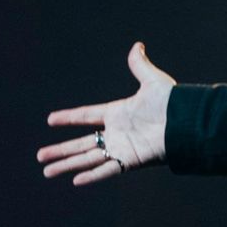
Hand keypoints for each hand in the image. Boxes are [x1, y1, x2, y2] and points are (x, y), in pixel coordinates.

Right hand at [38, 42, 175, 185]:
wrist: (187, 122)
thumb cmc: (172, 102)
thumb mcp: (153, 81)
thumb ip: (140, 66)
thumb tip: (137, 45)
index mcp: (118, 112)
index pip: (87, 115)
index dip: (69, 117)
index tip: (50, 119)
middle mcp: (116, 132)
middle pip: (81, 143)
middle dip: (60, 150)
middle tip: (39, 156)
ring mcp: (122, 148)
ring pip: (88, 158)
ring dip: (67, 164)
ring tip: (46, 171)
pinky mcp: (131, 160)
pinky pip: (107, 170)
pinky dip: (92, 176)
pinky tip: (75, 181)